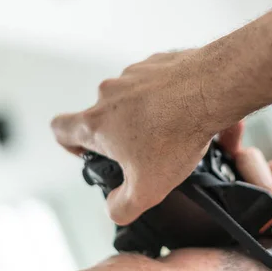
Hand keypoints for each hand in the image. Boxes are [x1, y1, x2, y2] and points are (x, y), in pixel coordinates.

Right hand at [52, 49, 221, 224]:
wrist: (211, 89)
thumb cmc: (176, 133)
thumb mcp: (147, 189)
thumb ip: (122, 206)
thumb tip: (114, 208)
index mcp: (97, 123)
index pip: (60, 129)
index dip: (70, 144)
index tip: (88, 153)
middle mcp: (110, 93)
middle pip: (104, 116)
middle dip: (123, 135)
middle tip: (147, 152)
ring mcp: (135, 74)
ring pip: (134, 100)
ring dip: (149, 116)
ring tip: (176, 134)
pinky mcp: (159, 61)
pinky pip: (160, 84)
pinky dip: (171, 99)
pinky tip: (193, 116)